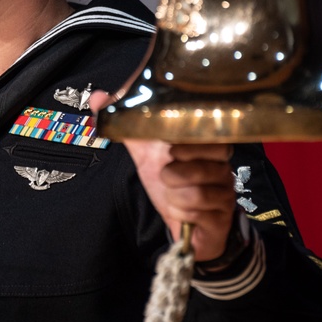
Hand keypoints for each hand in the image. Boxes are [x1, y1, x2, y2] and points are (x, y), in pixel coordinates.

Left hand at [89, 91, 237, 262]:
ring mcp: (225, 193)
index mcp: (206, 148)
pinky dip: (182, 213)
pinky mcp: (222, 219)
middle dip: (180, 170)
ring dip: (175, 195)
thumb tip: (96, 97)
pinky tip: (178, 210)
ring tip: (170, 193)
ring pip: (201, 191)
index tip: (169, 146)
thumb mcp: (145, 154)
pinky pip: (203, 214)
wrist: (186, 224)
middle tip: (165, 173)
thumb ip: (125, 127)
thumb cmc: (169, 182)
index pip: (214, 135)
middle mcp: (221, 167)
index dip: (192, 140)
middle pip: (214, 160)